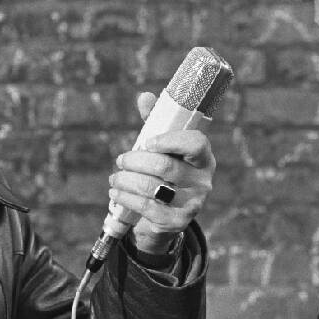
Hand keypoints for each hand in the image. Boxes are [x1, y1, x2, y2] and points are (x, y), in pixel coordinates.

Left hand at [110, 91, 217, 254]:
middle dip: (135, 160)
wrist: (165, 217)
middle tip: (120, 160)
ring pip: (151, 186)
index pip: (196, 143)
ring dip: (125, 179)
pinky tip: (116, 192)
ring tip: (114, 177)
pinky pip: (146, 207)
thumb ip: (155, 122)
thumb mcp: (162, 149)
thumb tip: (144, 97)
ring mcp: (192, 204)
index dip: (170, 140)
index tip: (147, 142)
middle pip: (165, 166)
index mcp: (204, 158)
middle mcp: (203, 181)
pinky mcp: (177, 222)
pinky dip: (125, 197)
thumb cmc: (164, 174)